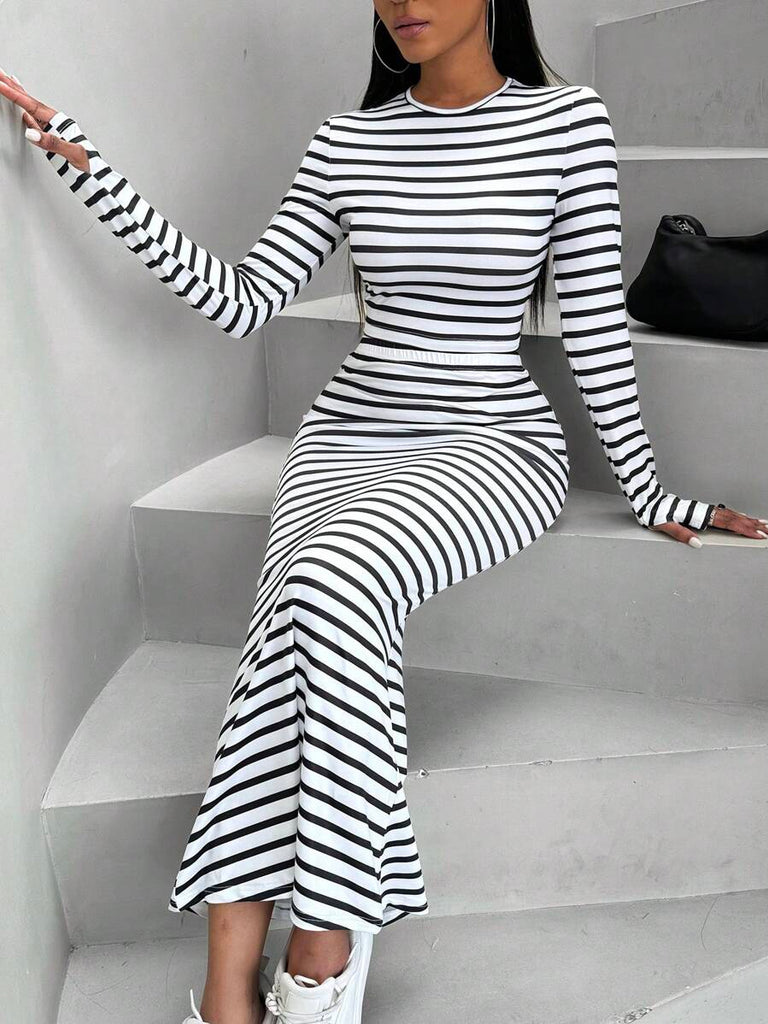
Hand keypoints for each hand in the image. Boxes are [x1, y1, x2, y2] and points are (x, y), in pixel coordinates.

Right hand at [0, 68, 89, 171]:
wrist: (97, 175)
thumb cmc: (88, 164)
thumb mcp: (72, 153)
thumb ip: (52, 143)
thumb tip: (31, 133)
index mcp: (59, 123)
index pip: (31, 106)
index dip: (14, 95)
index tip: (0, 84)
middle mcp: (55, 122)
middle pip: (29, 100)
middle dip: (12, 86)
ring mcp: (52, 128)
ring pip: (30, 106)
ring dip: (17, 93)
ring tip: (5, 80)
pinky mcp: (51, 136)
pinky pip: (34, 118)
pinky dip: (25, 109)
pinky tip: (21, 106)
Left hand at [650, 505, 767, 546]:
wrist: (647, 500)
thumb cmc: (654, 513)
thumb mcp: (664, 525)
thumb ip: (681, 534)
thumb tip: (697, 544)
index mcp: (698, 515)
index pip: (727, 523)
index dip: (744, 528)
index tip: (759, 534)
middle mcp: (703, 511)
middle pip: (734, 518)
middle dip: (753, 525)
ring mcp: (703, 510)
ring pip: (731, 514)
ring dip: (748, 520)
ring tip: (763, 524)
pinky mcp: (700, 510)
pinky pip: (724, 513)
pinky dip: (737, 516)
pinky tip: (743, 517)